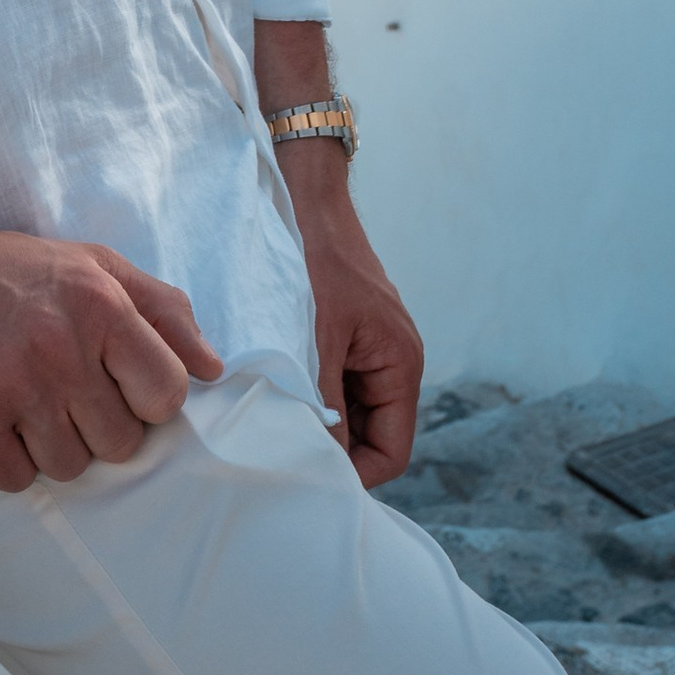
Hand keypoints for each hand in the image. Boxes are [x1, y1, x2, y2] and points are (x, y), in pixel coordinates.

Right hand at [0, 216, 225, 494]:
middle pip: (122, 444)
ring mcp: (15, 385)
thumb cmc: (12, 269)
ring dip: (52, 445)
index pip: (167, 395)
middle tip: (62, 388)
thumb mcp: (94, 265)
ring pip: (72, 468)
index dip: (147, 399)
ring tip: (26, 398)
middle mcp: (63, 346)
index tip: (118, 384)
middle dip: (98, 425)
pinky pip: (17, 480)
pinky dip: (8, 460)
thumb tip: (213, 370)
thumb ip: (162, 309)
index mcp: (101, 304)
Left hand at [275, 140, 422, 485]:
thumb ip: (323, 404)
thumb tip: (322, 467)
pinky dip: (311, 392)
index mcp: (401, 364)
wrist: (305, 197)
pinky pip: (334, 383)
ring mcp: (370, 347)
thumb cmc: (315, 261)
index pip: (392, 452)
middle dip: (333, 447)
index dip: (355, 474)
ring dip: (318, 418)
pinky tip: (275, 388)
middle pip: (371, 436)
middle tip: (282, 453)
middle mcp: (393, 361)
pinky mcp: (347, 334)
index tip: (309, 477)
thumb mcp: (316, 339)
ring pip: (349, 412)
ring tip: (274, 419)